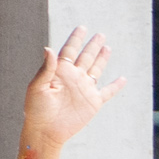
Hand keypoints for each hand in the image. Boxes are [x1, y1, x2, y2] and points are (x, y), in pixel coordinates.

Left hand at [22, 26, 113, 156]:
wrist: (45, 131)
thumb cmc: (36, 109)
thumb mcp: (37, 87)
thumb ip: (45, 68)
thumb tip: (49, 48)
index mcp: (59, 72)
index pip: (69, 51)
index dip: (76, 39)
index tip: (82, 28)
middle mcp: (73, 78)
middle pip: (85, 57)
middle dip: (92, 45)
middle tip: (100, 34)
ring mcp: (84, 89)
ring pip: (96, 70)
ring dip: (102, 59)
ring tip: (107, 47)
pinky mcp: (93, 103)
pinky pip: (107, 92)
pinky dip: (116, 86)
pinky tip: (123, 79)